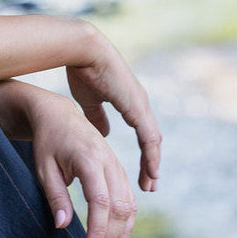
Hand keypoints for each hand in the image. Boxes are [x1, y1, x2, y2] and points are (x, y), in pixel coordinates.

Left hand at [22, 84, 138, 237]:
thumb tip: (63, 226)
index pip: (100, 202)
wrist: (58, 114)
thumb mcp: (43, 168)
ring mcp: (116, 163)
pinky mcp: (118, 168)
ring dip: (122, 231)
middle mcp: (109, 161)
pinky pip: (128, 196)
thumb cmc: (47, 141)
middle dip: (110, 237)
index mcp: (89, 159)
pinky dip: (127, 218)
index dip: (98, 230)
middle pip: (119, 206)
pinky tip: (119, 236)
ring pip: (129, 203)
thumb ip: (55, 196)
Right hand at [65, 23, 161, 194]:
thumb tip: (104, 133)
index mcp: (130, 104)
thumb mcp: (89, 100)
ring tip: (151, 183)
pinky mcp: (137, 106)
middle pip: (151, 141)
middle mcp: (140, 106)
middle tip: (149, 185)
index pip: (142, 136)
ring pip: (153, 142)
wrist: (83, 52)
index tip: (140, 174)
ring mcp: (141, 105)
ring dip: (153, 164)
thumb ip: (97, 116)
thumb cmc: (83, 71)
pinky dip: (151, 155)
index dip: (142, 156)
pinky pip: (149, 136)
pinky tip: (151, 170)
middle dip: (150, 164)